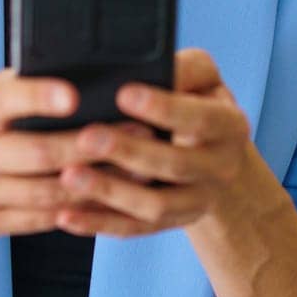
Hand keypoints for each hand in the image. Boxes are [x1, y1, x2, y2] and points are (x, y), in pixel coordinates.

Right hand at [0, 68, 123, 237]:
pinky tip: (111, 196)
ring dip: (97, 180)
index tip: (74, 96)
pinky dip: (80, 209)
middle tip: (136, 132)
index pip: (2, 100)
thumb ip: (23, 82)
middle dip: (89, 145)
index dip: (37, 97)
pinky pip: (43, 220)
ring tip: (138, 166)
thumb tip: (82, 66)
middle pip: (36, 152)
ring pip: (46, 192)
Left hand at [53, 48, 252, 237]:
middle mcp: (221, 168)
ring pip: (155, 205)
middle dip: (129, 151)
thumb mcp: (202, 78)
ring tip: (69, 176)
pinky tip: (66, 216)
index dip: (163, 108)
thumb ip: (181, 69)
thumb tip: (139, 67)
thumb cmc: (197, 102)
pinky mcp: (172, 224)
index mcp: (230, 126)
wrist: (217, 155)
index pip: (200, 117)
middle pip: (175, 164)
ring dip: (110, 192)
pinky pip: (134, 229)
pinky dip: (99, 224)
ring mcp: (198, 201)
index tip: (123, 94)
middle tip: (86, 136)